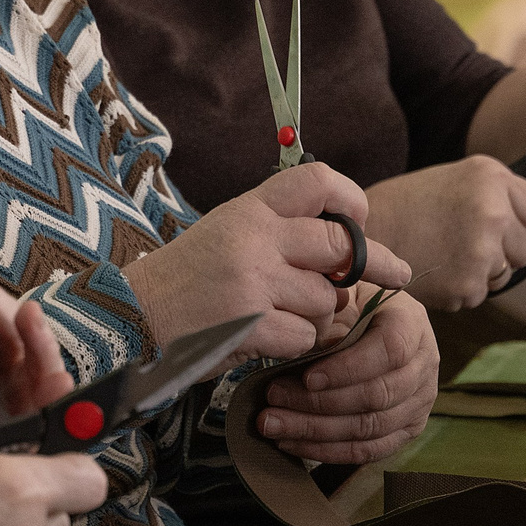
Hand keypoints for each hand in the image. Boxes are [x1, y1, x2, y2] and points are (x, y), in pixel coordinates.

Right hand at [122, 161, 412, 358]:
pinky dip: (291, 344)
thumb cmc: (187, 280)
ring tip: (281, 316)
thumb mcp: (228, 233)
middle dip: (366, 266)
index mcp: (250, 209)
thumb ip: (280, 230)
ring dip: (316, 316)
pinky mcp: (247, 323)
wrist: (131, 317)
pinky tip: (263, 339)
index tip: (362, 221)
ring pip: (326, 299)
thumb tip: (349, 244)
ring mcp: (251, 280)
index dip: (351, 200)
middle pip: (341, 244)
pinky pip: (303, 336)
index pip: (318, 181)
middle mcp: (254, 237)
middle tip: (394, 276)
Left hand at [259, 288, 439, 463]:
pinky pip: (368, 450)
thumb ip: (330, 316)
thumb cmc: (351, 305)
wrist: (373, 320)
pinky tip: (291, 443)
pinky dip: (326, 451)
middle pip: (378, 395)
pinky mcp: (405, 430)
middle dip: (320, 402)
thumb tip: (307, 343)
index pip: (390, 350)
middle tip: (274, 397)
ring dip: (315, 430)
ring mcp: (419, 402)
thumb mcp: (342, 295)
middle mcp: (424, 365)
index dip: (349, 368)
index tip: (308, 376)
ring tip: (273, 423)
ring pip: (370, 428)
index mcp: (412, 324)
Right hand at [365, 158, 525, 308]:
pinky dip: (461, 288)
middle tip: (465, 240)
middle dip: (506, 251)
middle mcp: (492, 212)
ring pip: (506, 275)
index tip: (511, 227)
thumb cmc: (410, 206)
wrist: (362, 235)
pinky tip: (436, 269)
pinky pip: (481, 294)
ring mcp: (481, 252)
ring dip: (483, 271)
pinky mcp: (467, 285)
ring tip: (445, 252)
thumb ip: (502, 195)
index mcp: (492, 178)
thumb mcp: (460, 180)